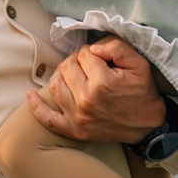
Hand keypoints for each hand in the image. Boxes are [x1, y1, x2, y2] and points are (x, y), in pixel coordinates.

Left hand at [27, 36, 166, 144]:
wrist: (148, 125)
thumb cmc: (143, 93)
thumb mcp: (139, 64)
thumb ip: (117, 48)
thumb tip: (92, 48)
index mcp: (102, 83)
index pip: (84, 55)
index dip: (91, 53)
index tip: (101, 59)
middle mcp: (86, 100)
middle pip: (67, 68)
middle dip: (76, 61)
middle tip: (87, 64)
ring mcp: (77, 117)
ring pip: (55, 85)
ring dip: (61, 75)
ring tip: (73, 74)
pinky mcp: (73, 130)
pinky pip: (48, 119)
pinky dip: (36, 107)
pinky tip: (30, 95)